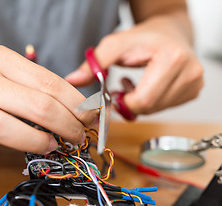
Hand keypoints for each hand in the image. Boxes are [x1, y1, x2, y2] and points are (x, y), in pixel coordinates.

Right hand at [0, 45, 93, 174]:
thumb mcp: (18, 77)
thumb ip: (46, 89)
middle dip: (67, 125)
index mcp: (0, 58)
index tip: (90, 117)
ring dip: (36, 142)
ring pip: (4, 126)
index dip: (76, 104)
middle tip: (78, 136)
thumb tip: (88, 111)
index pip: (49, 83)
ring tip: (52, 146)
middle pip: (35, 105)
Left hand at [65, 15, 203, 114]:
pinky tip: (145, 87)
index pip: (143, 99)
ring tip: (132, 85)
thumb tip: (72, 79)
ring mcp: (194, 84)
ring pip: (156, 110)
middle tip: (119, 90)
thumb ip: (94, 63)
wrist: (169, 33)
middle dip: (129, 103)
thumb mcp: (115, 45)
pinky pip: (164, 108)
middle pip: (149, 107)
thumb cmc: (144, 38)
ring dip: (138, 102)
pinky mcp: (193, 91)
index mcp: (172, 59)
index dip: (123, 102)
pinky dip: (150, 102)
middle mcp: (189, 73)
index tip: (112, 94)